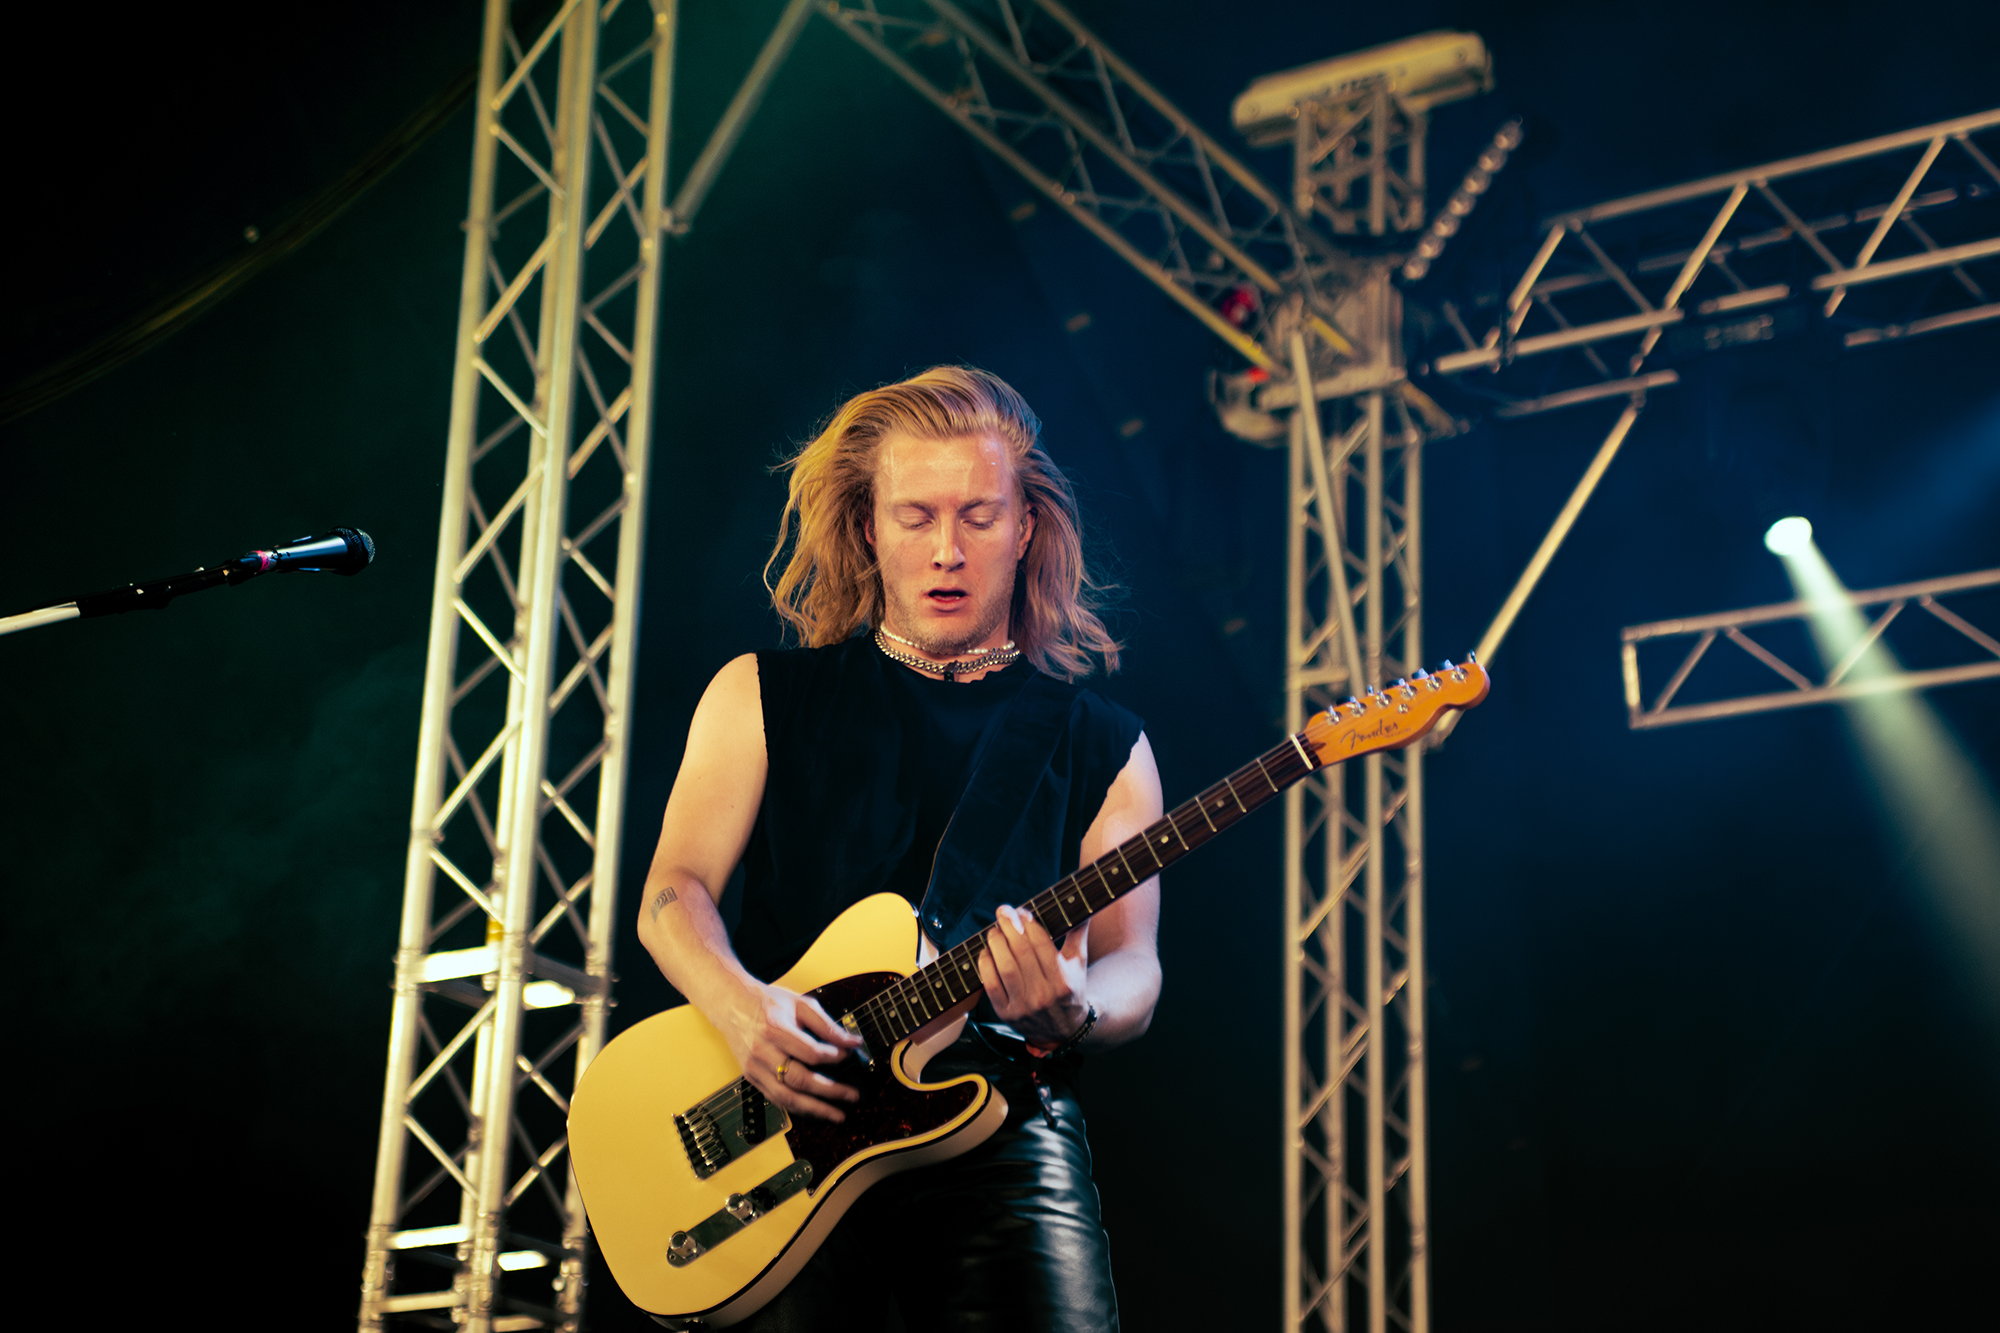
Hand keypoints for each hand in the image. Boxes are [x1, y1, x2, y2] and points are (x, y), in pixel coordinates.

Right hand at [721, 981, 863, 1122]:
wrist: (731, 1005)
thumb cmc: (767, 1003)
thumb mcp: (800, 1004)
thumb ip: (826, 1024)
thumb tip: (852, 1042)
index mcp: (774, 1028)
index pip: (809, 1052)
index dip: (833, 1057)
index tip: (848, 1056)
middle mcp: (762, 1051)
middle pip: (799, 1080)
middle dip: (830, 1091)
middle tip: (852, 1096)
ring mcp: (754, 1067)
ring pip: (786, 1097)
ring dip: (815, 1109)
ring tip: (837, 1114)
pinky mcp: (751, 1077)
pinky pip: (776, 1099)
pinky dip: (798, 1107)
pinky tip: (815, 1110)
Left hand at [978, 904, 1089, 1048]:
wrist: (1064, 1030)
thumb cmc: (1071, 989)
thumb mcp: (1079, 964)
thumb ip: (1078, 934)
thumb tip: (1082, 906)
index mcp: (1064, 982)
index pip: (1042, 945)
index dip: (1029, 924)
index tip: (1023, 912)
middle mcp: (1045, 996)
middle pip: (1022, 953)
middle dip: (1010, 927)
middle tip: (1003, 913)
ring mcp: (1024, 1007)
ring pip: (1006, 967)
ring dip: (996, 944)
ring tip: (994, 931)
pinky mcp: (1006, 1015)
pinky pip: (991, 985)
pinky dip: (986, 965)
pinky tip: (986, 952)